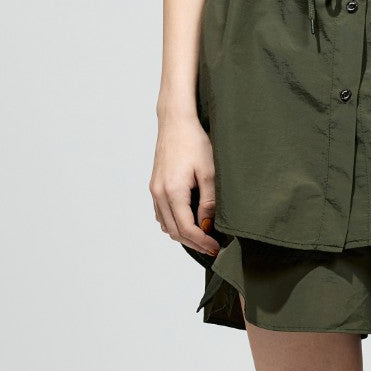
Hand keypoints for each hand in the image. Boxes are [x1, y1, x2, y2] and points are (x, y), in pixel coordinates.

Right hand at [149, 116, 220, 257]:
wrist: (176, 122)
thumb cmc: (194, 142)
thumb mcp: (208, 171)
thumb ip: (209, 200)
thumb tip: (207, 224)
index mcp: (172, 192)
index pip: (186, 229)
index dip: (202, 241)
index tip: (216, 247)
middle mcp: (159, 194)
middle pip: (174, 231)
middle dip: (194, 242)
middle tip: (212, 247)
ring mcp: (155, 190)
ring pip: (166, 224)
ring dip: (183, 234)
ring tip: (203, 236)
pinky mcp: (155, 185)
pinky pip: (161, 213)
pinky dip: (173, 222)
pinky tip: (188, 221)